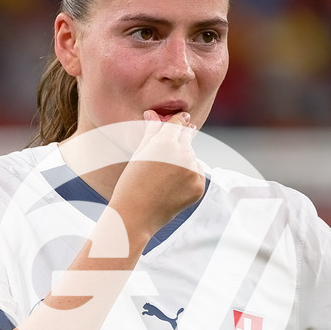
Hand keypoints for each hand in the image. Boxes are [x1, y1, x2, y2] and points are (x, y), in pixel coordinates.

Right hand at [109, 110, 204, 237]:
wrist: (136, 215)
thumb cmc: (131, 184)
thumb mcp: (139, 154)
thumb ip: (151, 133)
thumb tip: (153, 114)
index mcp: (165, 142)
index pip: (178, 123)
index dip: (179, 120)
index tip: (183, 118)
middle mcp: (183, 154)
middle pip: (187, 138)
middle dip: (181, 139)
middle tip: (170, 150)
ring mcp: (193, 171)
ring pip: (192, 157)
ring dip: (183, 161)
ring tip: (164, 178)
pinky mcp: (199, 186)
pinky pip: (196, 175)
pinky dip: (188, 178)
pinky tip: (172, 188)